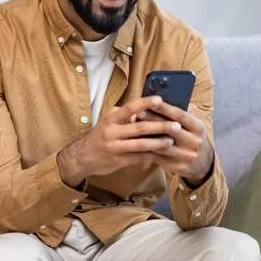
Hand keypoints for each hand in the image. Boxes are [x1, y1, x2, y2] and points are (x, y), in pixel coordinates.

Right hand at [57, 96, 179, 187]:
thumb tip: (146, 109)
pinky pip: (138, 157)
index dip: (144, 103)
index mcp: (111, 119)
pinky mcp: (118, 161)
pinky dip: (151, 155)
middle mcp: (112, 132)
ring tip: (171, 141)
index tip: (160, 100)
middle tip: (176, 125)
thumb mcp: (109, 121)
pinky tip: (162, 154)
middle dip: (160, 126)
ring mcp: (115, 147)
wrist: (84, 157)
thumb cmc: (101, 136)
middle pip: (139, 128)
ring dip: (158, 143)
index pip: (129, 108)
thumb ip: (125, 115)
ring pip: (141, 144)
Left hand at [138, 103, 213, 184]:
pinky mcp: (178, 167)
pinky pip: (159, 158)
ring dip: (147, 136)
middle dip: (152, 120)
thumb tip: (170, 95)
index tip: (151, 101)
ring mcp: (187, 156)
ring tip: (133, 128)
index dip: (165, 108)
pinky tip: (136, 143)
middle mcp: (194, 142)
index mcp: (198, 127)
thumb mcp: (193, 123)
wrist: (202, 163)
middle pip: (170, 129)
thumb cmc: (191, 136)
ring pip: (162, 145)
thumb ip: (184, 111)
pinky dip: (147, 150)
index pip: (180, 115)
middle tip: (137, 112)